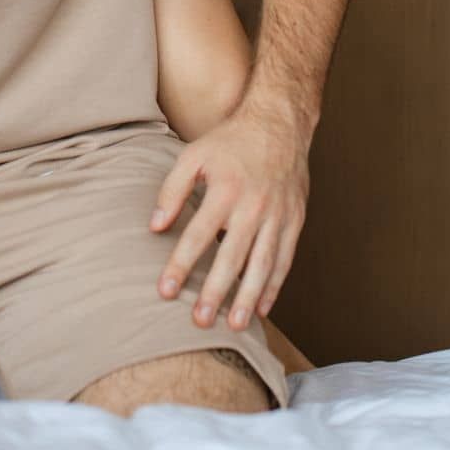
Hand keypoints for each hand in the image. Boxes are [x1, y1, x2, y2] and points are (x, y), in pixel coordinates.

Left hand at [148, 102, 309, 329]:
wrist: (278, 124)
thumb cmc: (229, 143)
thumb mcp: (193, 156)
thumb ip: (172, 190)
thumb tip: (155, 226)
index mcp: (225, 190)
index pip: (198, 235)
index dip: (180, 265)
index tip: (165, 291)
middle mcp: (253, 206)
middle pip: (232, 256)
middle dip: (215, 292)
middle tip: (200, 321)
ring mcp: (278, 215)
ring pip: (262, 264)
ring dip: (248, 297)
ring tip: (234, 325)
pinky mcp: (295, 221)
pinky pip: (285, 259)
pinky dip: (274, 285)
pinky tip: (263, 307)